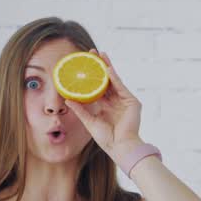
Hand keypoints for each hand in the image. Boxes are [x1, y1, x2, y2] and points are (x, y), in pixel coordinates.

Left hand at [63, 50, 143, 164]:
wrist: (121, 147)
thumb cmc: (107, 139)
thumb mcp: (90, 122)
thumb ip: (80, 110)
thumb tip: (67, 99)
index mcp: (106, 106)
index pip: (97, 87)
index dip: (91, 76)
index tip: (83, 65)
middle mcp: (115, 101)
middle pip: (106, 80)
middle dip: (99, 66)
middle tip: (91, 53)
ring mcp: (124, 100)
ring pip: (114, 79)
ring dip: (107, 66)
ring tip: (100, 55)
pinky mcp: (132, 102)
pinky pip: (121, 86)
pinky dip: (114, 78)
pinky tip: (107, 69)